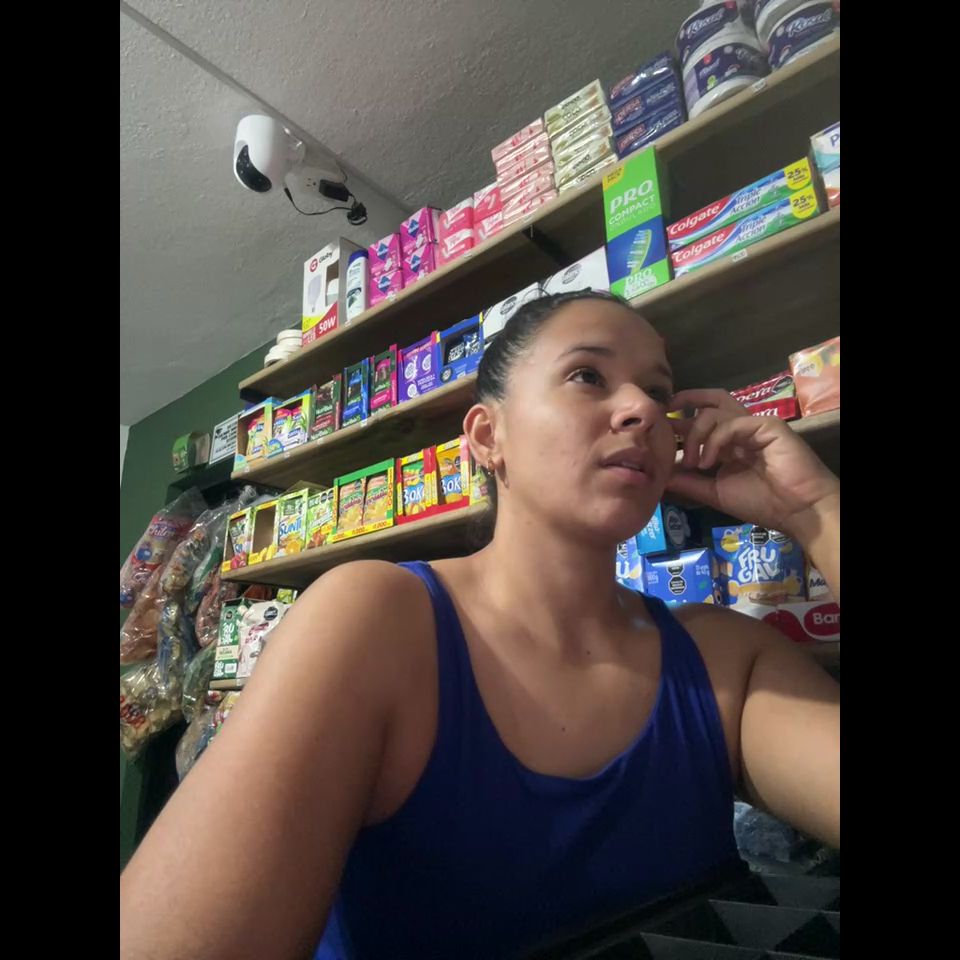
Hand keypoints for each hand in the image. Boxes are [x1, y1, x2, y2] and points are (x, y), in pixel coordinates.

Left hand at [665, 389, 839, 538]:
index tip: (659, 428)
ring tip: (692, 462)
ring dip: (695, 435)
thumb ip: (689, 482)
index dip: (680, 420)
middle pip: (711, 400)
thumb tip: (661, 475)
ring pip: (713, 412)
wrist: (797, 511)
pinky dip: (714, 441)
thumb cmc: (762, 503)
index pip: (702, 418)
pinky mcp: (767, 425)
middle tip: (665, 412)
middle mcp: (740, 429)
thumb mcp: (715, 492)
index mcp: (730, 442)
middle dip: (685, 400)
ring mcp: (754, 425)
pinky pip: (730, 424)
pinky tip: (708, 462)